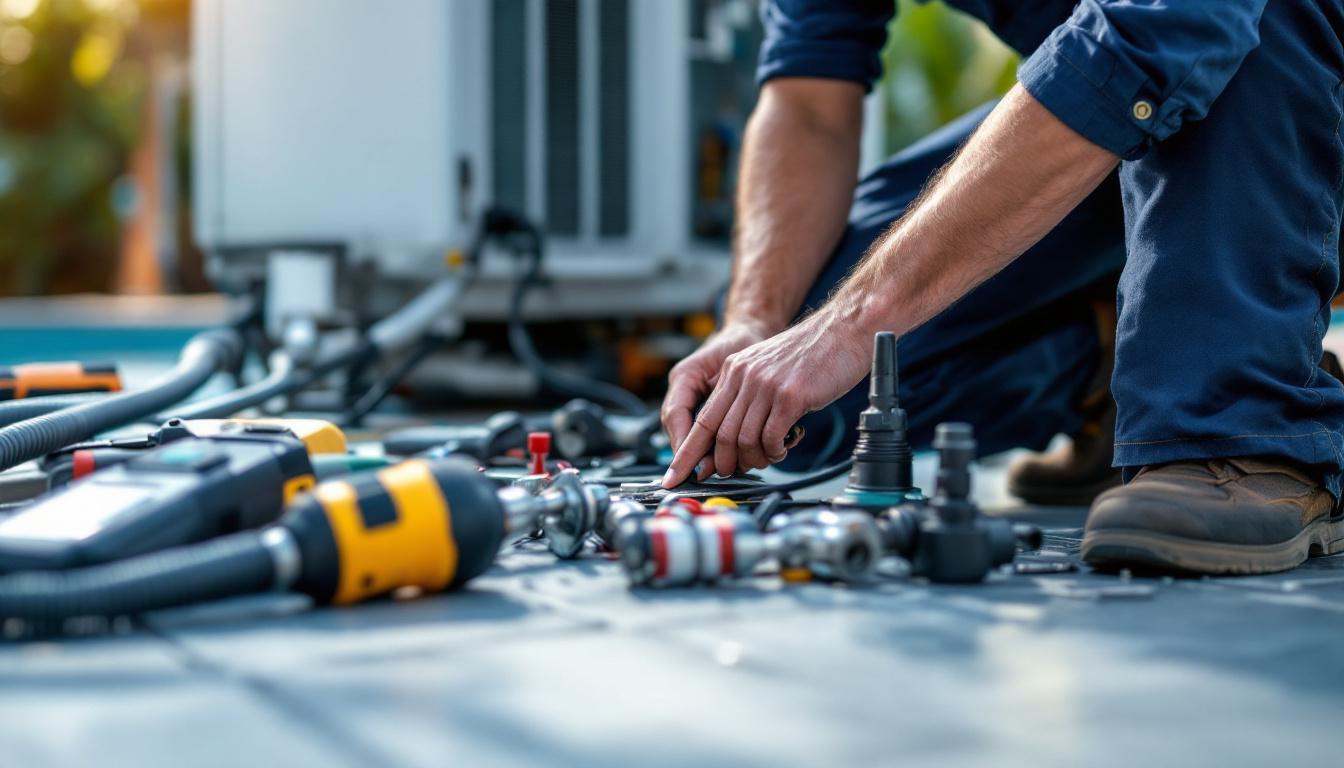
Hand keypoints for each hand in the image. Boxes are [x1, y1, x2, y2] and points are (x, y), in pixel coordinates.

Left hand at [660, 313, 870, 486]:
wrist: (845, 329)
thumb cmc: (813, 355)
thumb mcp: (768, 367)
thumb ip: (748, 394)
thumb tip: (734, 436)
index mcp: (734, 370)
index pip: (702, 418)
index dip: (687, 452)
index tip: (676, 475)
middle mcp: (744, 376)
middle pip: (718, 434)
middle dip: (724, 463)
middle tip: (736, 472)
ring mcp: (766, 385)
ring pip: (742, 439)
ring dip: (753, 459)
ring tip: (767, 458)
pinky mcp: (789, 396)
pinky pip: (769, 437)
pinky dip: (773, 452)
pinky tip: (782, 449)